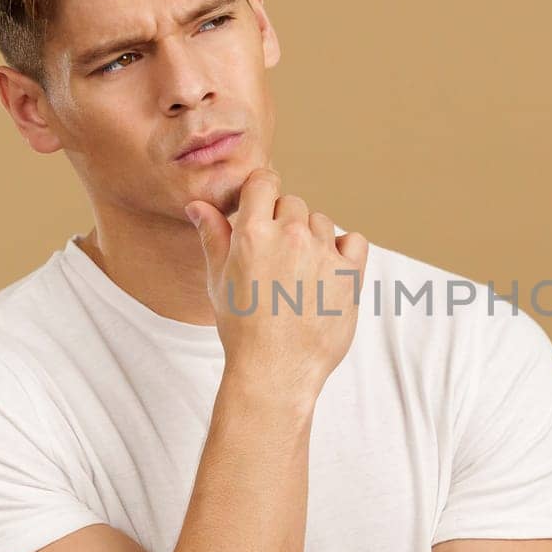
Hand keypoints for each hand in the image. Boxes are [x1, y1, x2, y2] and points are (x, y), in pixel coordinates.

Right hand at [186, 167, 369, 397]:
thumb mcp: (218, 279)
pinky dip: (344, 250)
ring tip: (299, 273)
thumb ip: (212, 235)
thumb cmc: (241, 328)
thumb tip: (198, 205)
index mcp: (253, 232)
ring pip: (321, 221)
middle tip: (277, 259)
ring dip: (312, 238)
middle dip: (284, 222)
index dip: (262, 193)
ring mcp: (323, 253)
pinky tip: (328, 271)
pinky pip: (354, 240)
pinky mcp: (349, 273)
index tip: (261, 212)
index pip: (264, 181)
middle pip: (293, 203)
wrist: (275, 370)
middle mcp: (290, 236)